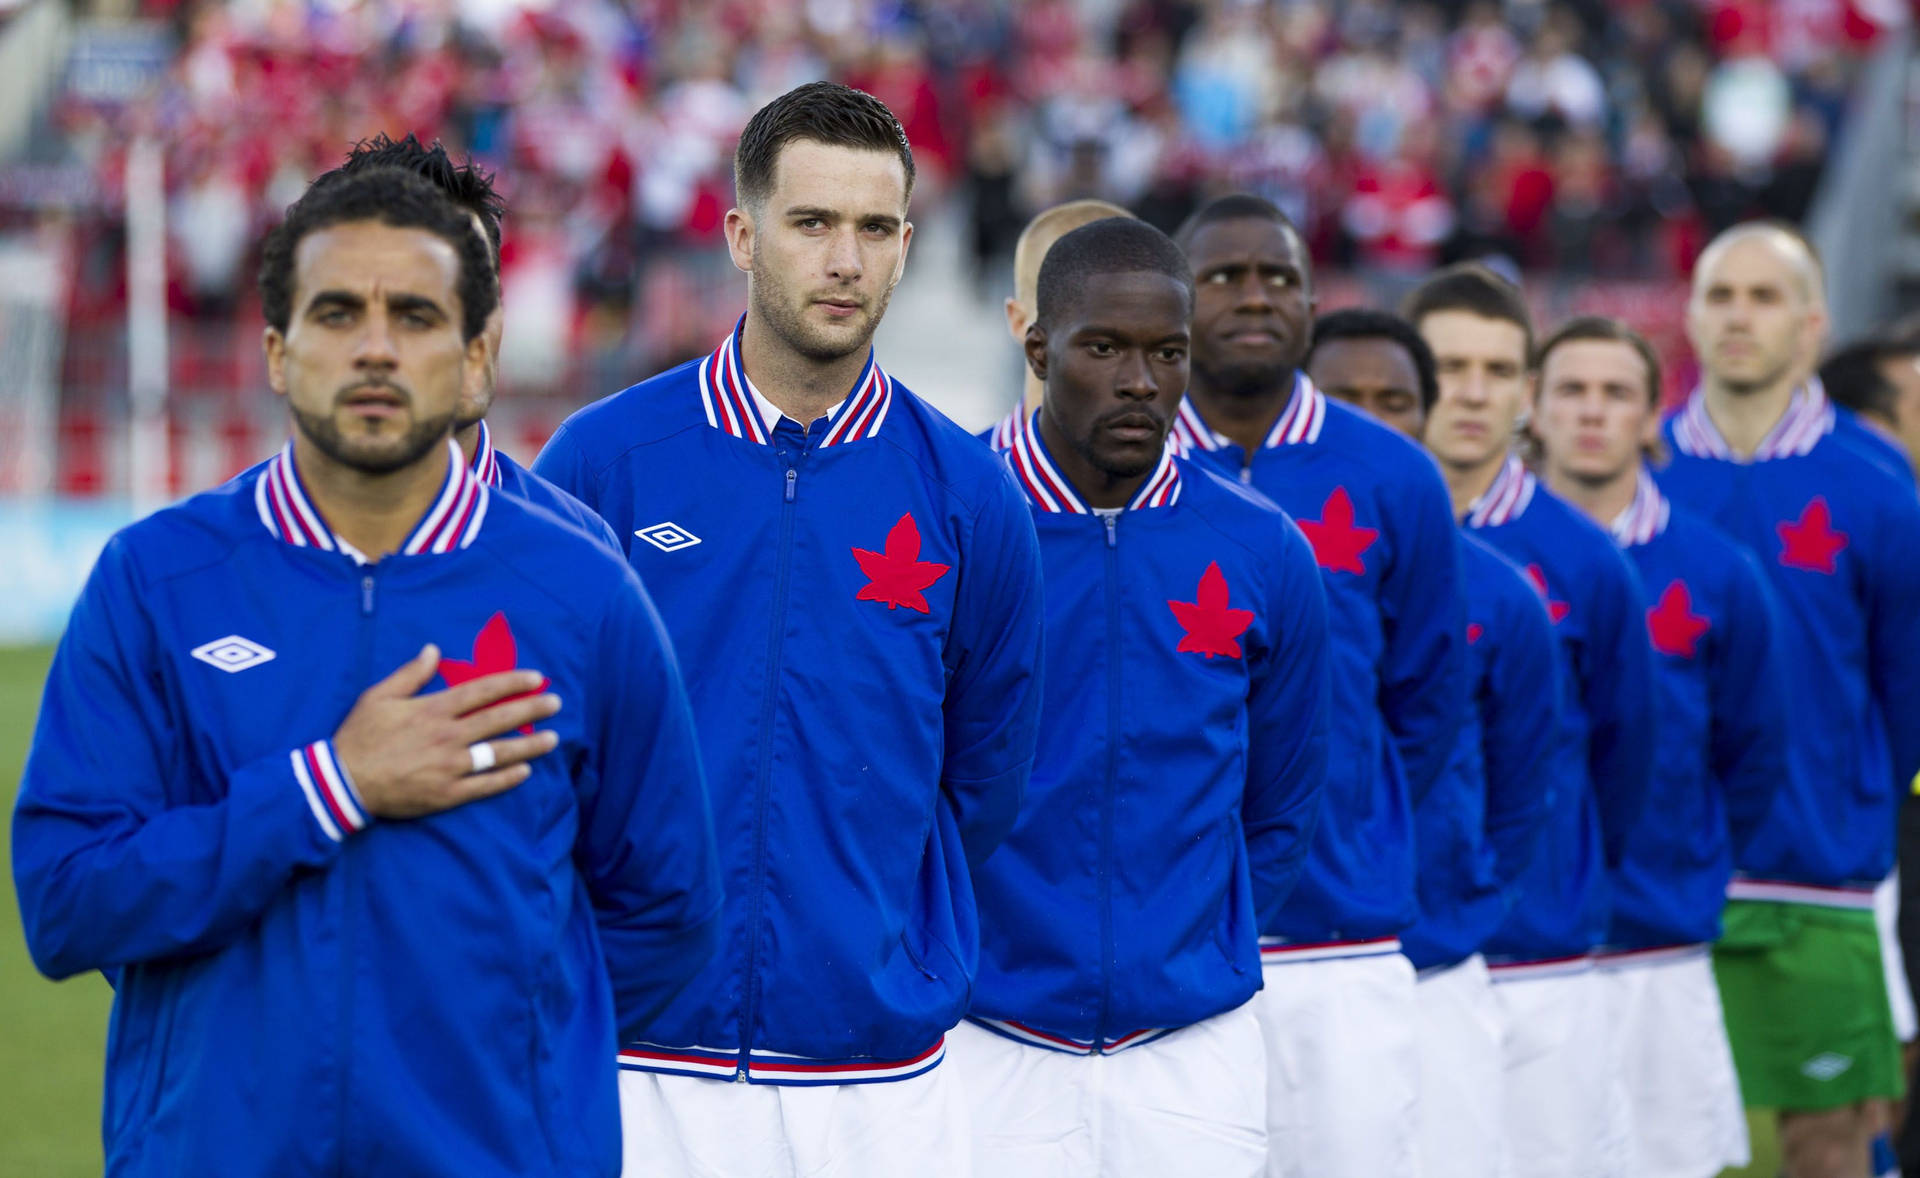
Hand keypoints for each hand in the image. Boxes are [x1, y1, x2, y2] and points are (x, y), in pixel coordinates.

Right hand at [332, 645, 561, 819]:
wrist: (343, 782)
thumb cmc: (359, 736)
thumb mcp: (378, 696)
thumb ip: (409, 674)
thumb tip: (433, 649)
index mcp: (433, 709)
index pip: (482, 692)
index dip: (512, 683)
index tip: (536, 678)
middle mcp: (447, 736)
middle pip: (499, 719)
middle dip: (531, 710)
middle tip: (556, 704)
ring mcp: (449, 766)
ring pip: (498, 753)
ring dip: (529, 745)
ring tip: (552, 739)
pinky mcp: (446, 794)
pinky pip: (484, 785)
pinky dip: (506, 778)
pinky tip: (525, 772)